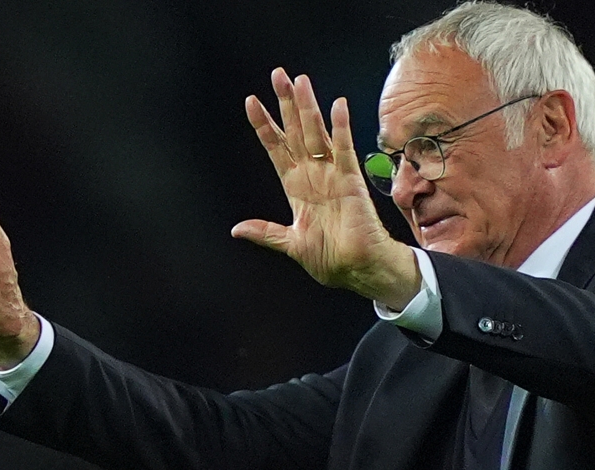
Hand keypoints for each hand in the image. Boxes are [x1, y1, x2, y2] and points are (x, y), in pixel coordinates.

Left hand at [233, 68, 420, 308]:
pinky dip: (341, 128)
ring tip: (300, 81)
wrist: (357, 270)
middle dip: (286, 104)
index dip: (264, 125)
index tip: (251, 101)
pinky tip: (337, 106)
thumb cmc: (329, 258)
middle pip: (296, 132)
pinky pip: (345, 150)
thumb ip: (266, 232)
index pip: (276, 148)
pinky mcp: (351, 181)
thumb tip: (237, 229)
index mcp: (296, 188)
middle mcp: (313, 175)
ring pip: (317, 134)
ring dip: (308, 108)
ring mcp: (332, 175)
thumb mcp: (290, 244)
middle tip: (278, 75)